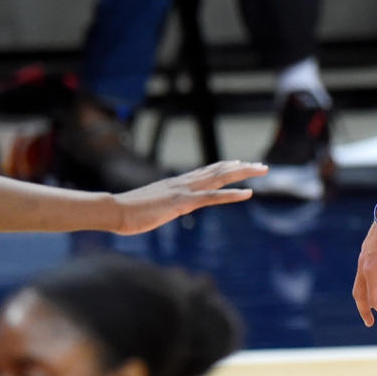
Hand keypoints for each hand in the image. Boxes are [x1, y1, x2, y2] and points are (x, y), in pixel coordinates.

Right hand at [111, 160, 265, 234]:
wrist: (113, 210)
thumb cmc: (128, 212)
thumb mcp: (152, 207)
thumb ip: (162, 205)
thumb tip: (165, 209)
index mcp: (178, 183)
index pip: (207, 171)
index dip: (226, 166)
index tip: (241, 163)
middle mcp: (184, 182)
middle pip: (219, 170)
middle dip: (242, 167)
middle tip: (262, 166)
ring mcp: (185, 190)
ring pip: (220, 177)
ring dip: (243, 173)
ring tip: (262, 170)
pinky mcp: (183, 202)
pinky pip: (213, 197)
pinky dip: (232, 194)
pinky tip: (249, 193)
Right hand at [352, 221, 376, 326]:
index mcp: (372, 272)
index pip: (375, 300)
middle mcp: (363, 266)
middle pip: (359, 294)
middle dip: (365, 310)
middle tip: (370, 323)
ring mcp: (363, 256)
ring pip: (359, 282)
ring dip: (365, 296)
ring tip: (373, 305)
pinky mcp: (367, 249)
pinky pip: (363, 271)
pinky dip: (368, 283)